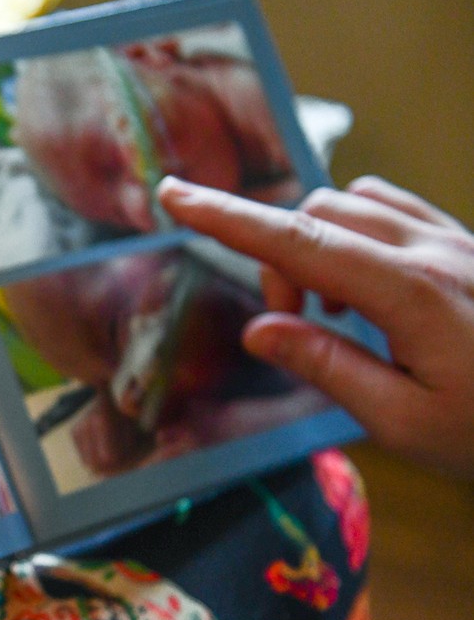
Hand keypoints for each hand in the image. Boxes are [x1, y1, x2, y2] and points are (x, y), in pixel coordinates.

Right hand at [157, 175, 473, 473]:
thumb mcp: (408, 422)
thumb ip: (329, 367)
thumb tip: (261, 329)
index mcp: (411, 293)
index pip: (297, 242)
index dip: (229, 218)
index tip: (175, 196)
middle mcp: (433, 250)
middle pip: (320, 213)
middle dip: (281, 259)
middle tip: (293, 326)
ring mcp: (457, 240)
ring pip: (355, 201)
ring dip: (319, 242)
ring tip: (334, 309)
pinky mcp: (470, 245)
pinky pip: (394, 208)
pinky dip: (356, 233)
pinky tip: (370, 286)